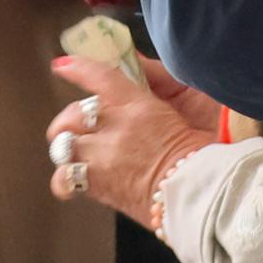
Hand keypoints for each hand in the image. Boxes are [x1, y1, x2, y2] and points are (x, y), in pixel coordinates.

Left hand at [45, 54, 217, 218]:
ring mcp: (102, 157)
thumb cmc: (199, 156)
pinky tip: (72, 182)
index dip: (79, 69)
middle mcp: (116, 128)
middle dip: (70, 121)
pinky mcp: (97, 185)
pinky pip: (63, 179)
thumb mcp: (187, 110)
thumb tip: (137, 66)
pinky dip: (64, 180)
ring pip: (63, 146)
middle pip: (72, 114)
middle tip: (79, 129)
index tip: (62, 66)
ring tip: (78, 156)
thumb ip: (159, 86)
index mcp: (139, 106)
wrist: (196, 196)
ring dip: (68, 149)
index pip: (100, 77)